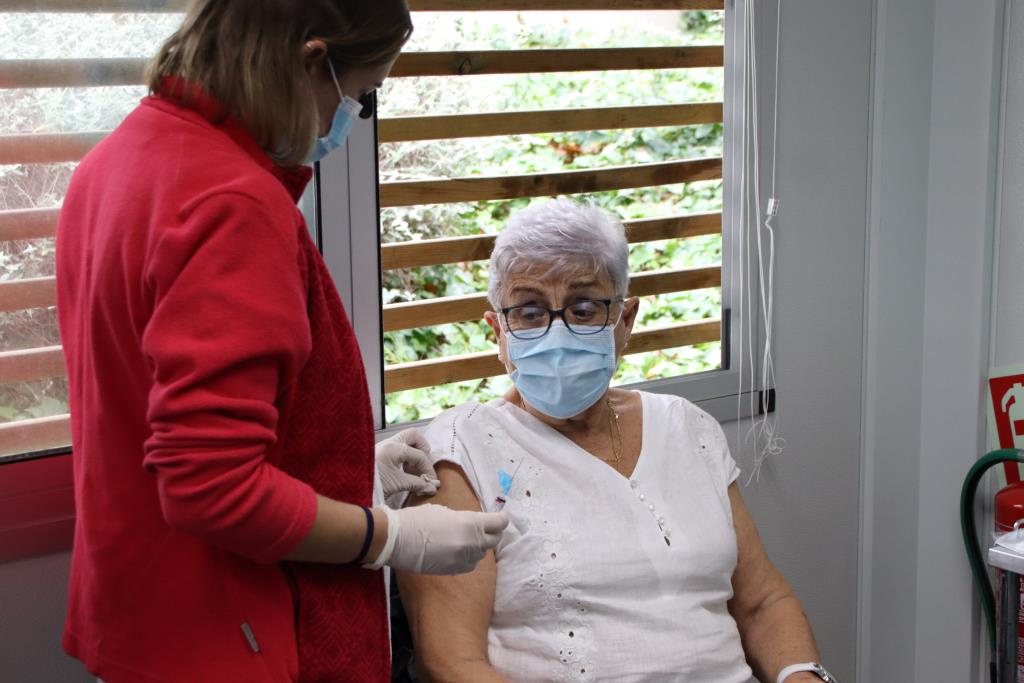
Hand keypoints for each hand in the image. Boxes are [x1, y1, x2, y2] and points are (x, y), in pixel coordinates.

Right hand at [374, 504, 508, 573]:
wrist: (398, 540)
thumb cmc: (419, 519)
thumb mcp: (445, 511)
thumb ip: (465, 518)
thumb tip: (474, 523)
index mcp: (471, 523)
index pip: (499, 523)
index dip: (502, 519)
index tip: (502, 516)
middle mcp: (472, 543)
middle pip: (494, 540)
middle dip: (493, 533)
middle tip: (487, 527)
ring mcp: (464, 559)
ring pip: (482, 554)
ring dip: (478, 546)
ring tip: (466, 539)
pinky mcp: (454, 570)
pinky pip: (469, 564)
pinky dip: (467, 558)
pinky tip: (456, 551)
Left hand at [376, 428, 440, 498]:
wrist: (351, 486)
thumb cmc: (373, 483)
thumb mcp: (398, 484)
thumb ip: (417, 483)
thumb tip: (432, 488)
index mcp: (395, 448)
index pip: (420, 455)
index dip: (428, 469)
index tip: (432, 482)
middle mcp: (390, 442)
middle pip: (414, 436)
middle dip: (422, 450)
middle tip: (422, 466)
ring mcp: (385, 445)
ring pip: (406, 440)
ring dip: (414, 453)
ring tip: (412, 472)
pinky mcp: (381, 451)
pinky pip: (399, 448)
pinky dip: (405, 457)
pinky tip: (404, 472)